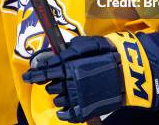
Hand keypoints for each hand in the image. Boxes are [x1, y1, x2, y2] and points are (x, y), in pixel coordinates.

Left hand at [23, 34, 158, 122]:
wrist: (131, 73)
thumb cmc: (111, 54)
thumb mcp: (92, 44)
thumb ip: (74, 48)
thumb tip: (57, 53)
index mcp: (71, 65)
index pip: (46, 70)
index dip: (35, 73)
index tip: (28, 76)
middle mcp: (71, 81)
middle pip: (51, 85)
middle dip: (50, 82)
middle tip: (52, 80)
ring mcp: (78, 96)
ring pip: (58, 99)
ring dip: (58, 96)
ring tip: (64, 91)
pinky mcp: (86, 109)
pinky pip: (68, 115)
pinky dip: (64, 113)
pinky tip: (64, 110)